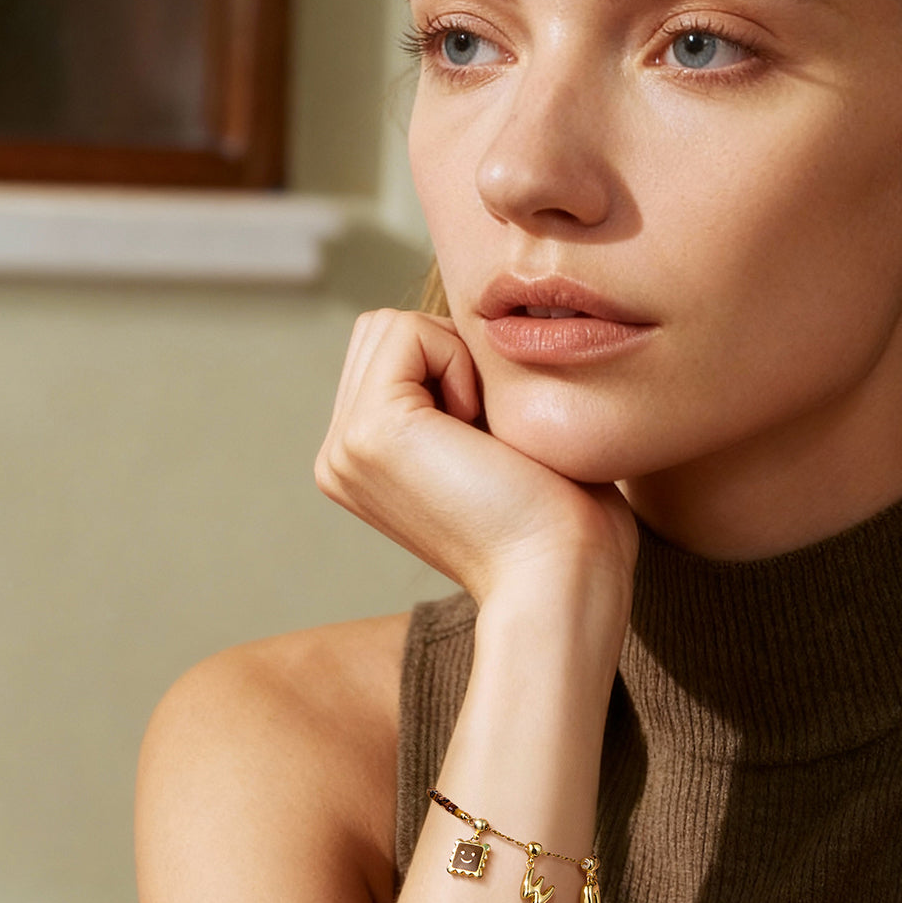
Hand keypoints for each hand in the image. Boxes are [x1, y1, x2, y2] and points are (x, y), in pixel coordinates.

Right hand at [315, 309, 638, 608]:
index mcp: (362, 462)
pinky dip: (460, 364)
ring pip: (391, 326)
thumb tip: (463, 326)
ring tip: (483, 439)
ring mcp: (345, 449)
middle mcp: (339, 457)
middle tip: (489, 439)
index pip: (391, 351)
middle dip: (451, 357)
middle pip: (383, 331)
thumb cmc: (559, 518)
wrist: (562, 576)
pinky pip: (409, 333)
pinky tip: (480, 434)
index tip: (493, 444)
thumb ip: (456, 392)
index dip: (458, 367)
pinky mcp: (368, 433)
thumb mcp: (491, 440)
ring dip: (457, 361)